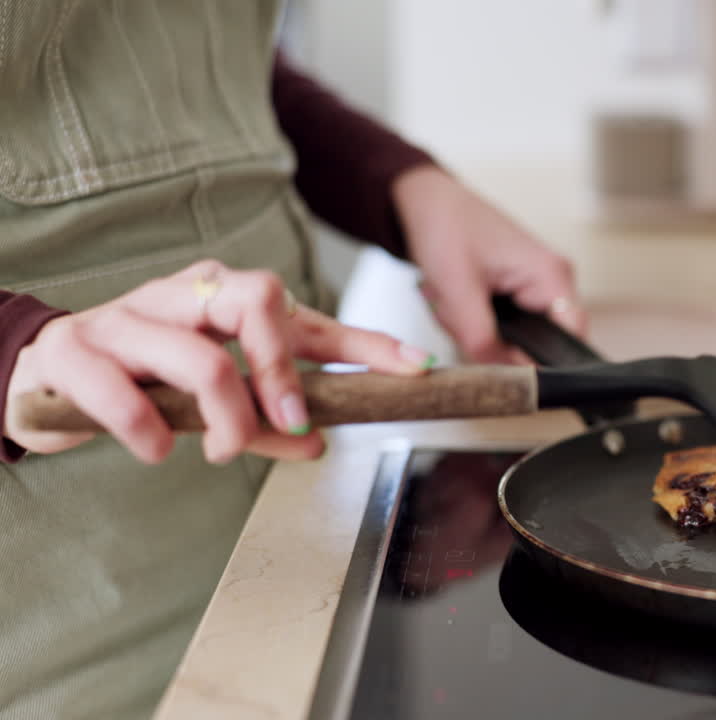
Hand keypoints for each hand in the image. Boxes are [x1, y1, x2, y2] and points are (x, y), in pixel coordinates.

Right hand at [4, 260, 434, 464]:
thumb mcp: (215, 393)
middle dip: (286, 370)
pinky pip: (123, 391)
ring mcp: (128, 317)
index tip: (415, 367)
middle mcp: (183, 295)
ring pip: (200, 357)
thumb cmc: (145, 376)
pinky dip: (149, 430)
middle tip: (293, 422)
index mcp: (224, 298)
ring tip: (226, 453)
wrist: (44, 369)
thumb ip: (268, 415)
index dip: (366, 342)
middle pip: (257, 300)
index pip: (307, 316)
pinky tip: (158, 450)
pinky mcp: (75, 353)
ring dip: (228, 419)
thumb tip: (320, 442)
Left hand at [392, 165, 585, 362]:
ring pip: (516, 340)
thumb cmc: (446, 224)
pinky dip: (476, 322)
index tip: (508, 370)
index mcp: (551, 275)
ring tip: (453, 301)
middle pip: (538, 345)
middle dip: (495, 342)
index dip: (544, 363)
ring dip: (479, 331)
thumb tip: (502, 376)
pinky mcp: (518, 293)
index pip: (571, 338)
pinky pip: (504, 329)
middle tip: (459, 315)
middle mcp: (552, 282)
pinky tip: (458, 302)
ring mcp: (536, 289)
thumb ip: (481, 337)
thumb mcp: (457, 286)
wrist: (427, 202)